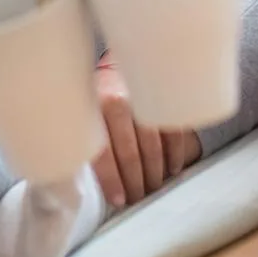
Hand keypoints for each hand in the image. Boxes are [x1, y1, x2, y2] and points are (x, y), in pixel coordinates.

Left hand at [90, 62, 202, 207]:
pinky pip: (174, 133)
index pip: (104, 153)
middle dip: (136, 182)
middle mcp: (119, 102)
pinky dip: (175, 155)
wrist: (120, 56)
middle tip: (138, 198)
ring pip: (154, 147)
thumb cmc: (97, 92)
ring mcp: (145, 99)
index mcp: (94, 107)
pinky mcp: (167, 98)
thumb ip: (84, 136)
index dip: (112, 180)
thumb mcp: (83, 110)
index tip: (119, 200)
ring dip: (155, 173)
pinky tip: (172, 169)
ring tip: (153, 188)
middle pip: (131, 153)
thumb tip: (82, 178)